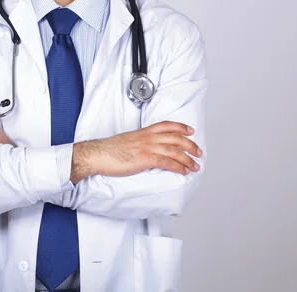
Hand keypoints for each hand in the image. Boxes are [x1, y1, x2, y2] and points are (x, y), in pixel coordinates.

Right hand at [71, 121, 201, 183]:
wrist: (98, 155)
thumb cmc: (109, 150)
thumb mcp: (126, 141)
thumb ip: (138, 143)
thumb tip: (146, 151)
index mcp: (143, 132)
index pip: (166, 125)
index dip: (180, 127)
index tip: (190, 130)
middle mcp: (147, 137)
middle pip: (175, 138)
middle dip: (190, 145)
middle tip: (198, 152)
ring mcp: (147, 147)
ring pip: (174, 151)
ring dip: (188, 159)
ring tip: (195, 166)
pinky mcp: (145, 159)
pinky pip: (167, 162)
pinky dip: (179, 167)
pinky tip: (184, 171)